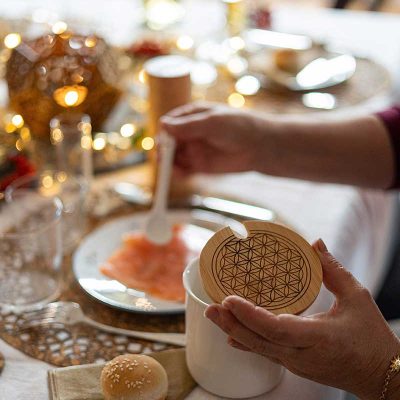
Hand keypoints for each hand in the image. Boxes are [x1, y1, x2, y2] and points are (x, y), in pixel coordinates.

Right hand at [161, 102, 273, 174]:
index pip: (170, 124)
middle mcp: (191, 133)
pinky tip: (179, 174)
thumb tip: (163, 125)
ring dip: (169, 163)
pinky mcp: (200, 166)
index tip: (163, 142)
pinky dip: (178, 173)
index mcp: (192, 116)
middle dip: (164, 150)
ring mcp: (195, 150)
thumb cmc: (239, 127)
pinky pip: (184, 171)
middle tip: (163, 157)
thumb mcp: (212, 123)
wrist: (259, 146)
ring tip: (171, 167)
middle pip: (169, 142)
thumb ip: (188, 126)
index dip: (164, 133)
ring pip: (174, 158)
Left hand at [205, 239, 399, 399]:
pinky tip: (230, 336)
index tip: (229, 300)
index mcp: (319, 337)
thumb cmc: (371, 338)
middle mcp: (302, 355)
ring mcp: (296, 363)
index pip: (277, 329)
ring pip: (258, 348)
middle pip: (259, 340)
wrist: (381, 376)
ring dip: (234, 330)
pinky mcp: (294, 364)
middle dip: (231, 323)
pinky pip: (265, 353)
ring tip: (212, 315)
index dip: (250, 316)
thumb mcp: (357, 298)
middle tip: (209, 307)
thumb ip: (333, 270)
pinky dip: (246, 343)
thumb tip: (315, 243)